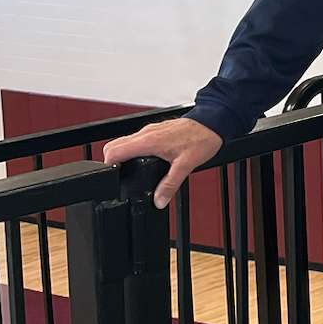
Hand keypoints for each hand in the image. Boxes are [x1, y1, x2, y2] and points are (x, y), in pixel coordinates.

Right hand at [103, 118, 223, 209]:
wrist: (214, 123)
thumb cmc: (202, 139)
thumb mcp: (186, 166)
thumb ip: (170, 185)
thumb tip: (159, 201)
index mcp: (148, 141)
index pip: (114, 151)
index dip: (108, 166)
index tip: (114, 178)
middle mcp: (146, 133)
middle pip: (114, 146)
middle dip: (113, 162)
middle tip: (121, 176)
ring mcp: (150, 130)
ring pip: (125, 141)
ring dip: (123, 155)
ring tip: (131, 169)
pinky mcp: (156, 130)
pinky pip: (136, 139)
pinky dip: (134, 150)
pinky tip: (145, 159)